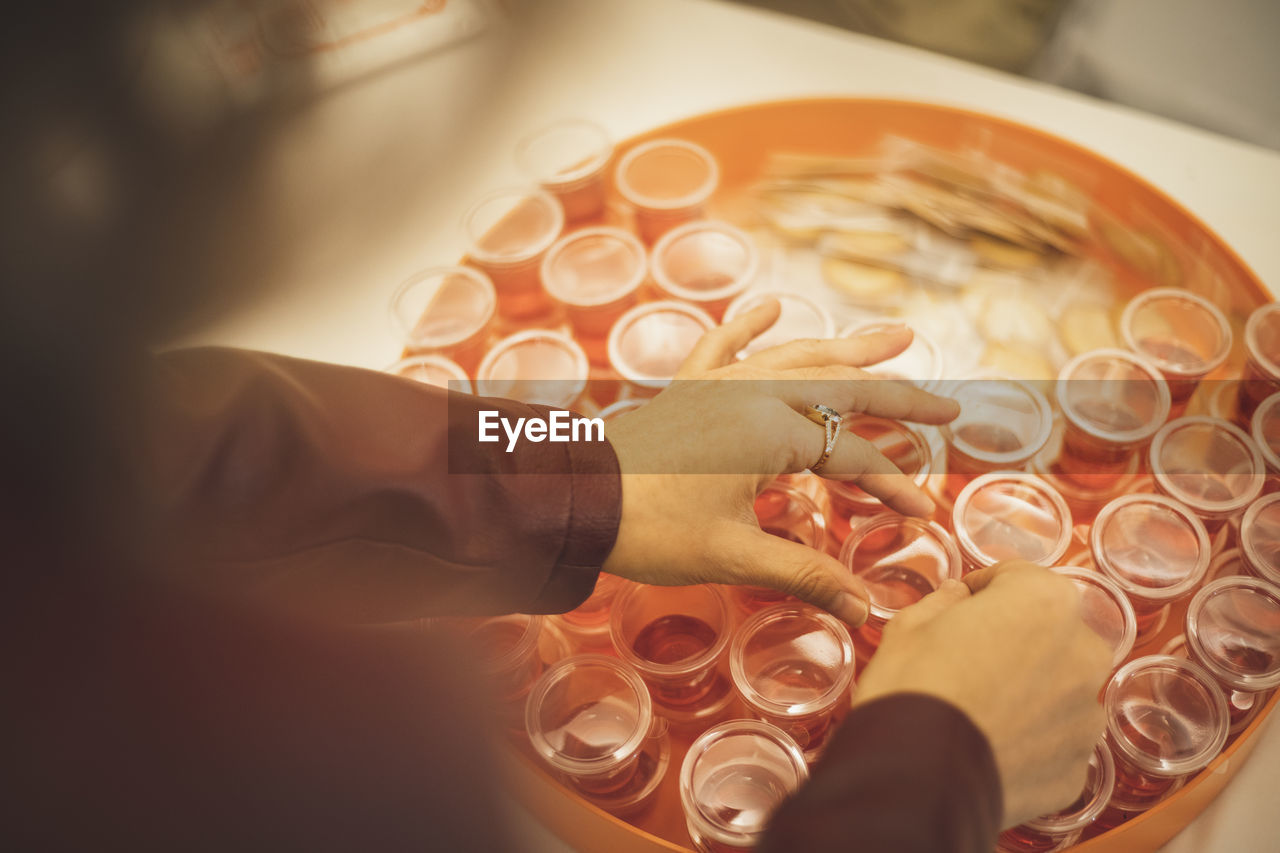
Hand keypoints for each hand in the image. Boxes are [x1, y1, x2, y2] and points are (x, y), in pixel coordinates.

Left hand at [602, 299, 958, 625]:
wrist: (576, 500)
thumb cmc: (651, 528)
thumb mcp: (732, 554)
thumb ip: (803, 575)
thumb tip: (864, 610)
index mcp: (770, 429)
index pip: (850, 455)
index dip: (892, 484)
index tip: (924, 514)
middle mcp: (752, 392)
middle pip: (842, 389)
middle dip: (899, 397)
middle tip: (949, 403)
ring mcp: (718, 384)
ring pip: (797, 356)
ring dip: (847, 348)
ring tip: (896, 335)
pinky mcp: (687, 389)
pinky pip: (723, 346)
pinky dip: (748, 327)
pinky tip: (769, 307)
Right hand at [853, 560, 1111, 826]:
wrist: (916, 779)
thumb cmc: (911, 687)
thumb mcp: (909, 626)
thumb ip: (943, 601)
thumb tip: (956, 597)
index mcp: (1044, 601)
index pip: (1017, 578)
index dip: (982, 591)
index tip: (959, 608)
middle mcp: (1082, 650)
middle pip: (1050, 632)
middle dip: (1017, 639)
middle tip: (970, 659)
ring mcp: (1086, 713)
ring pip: (1059, 687)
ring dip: (1031, 689)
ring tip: (982, 709)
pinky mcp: (1079, 765)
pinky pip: (1055, 739)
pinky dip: (1031, 739)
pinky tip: (991, 746)